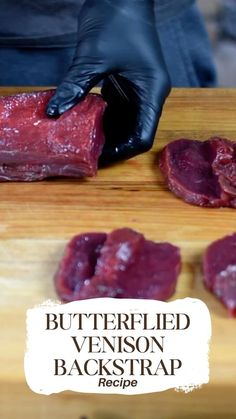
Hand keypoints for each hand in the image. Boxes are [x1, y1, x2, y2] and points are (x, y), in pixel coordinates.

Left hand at [46, 0, 170, 163]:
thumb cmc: (117, 20)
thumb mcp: (93, 57)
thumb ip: (75, 86)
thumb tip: (55, 111)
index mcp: (152, 92)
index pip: (143, 135)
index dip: (121, 151)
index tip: (98, 158)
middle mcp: (149, 95)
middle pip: (134, 132)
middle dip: (111, 144)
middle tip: (86, 152)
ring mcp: (139, 90)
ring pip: (125, 122)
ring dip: (105, 132)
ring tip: (83, 140)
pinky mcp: (127, 84)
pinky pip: (116, 109)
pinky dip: (101, 117)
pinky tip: (84, 122)